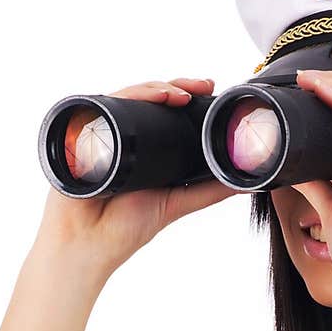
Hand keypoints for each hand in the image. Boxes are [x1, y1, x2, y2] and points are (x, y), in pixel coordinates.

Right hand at [34, 77, 241, 279]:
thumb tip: (247, 182)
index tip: (213, 91)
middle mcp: (123, 134)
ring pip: (130, 97)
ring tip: (183, 94)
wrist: (88, 245)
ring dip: (158, 88)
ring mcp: (103, 131)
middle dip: (179, 86)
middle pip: (150, 99)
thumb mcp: (176, 204)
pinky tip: (154, 96)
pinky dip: (132, 97)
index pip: (166, 112)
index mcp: (145, 146)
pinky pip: (108, 104)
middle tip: (205, 85)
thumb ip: (208, 192)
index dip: (188, 98)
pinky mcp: (84, 132)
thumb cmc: (123, 228)